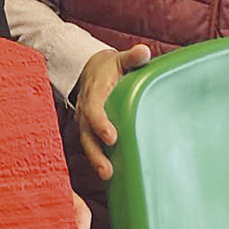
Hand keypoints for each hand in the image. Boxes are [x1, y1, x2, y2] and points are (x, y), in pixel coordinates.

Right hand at [74, 44, 150, 179]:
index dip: (100, 124)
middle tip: (107, 171)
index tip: (112, 138)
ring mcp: (84, 122)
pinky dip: (97, 160)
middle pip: (87, 135)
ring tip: (108, 177)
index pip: (93, 110)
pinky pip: (90, 146)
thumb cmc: (109, 67)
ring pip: (87, 144)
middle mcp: (85, 111)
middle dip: (95, 153)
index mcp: (94, 93)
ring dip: (95, 161)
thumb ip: (132, 58)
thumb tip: (144, 51)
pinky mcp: (88, 130)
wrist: (88, 69)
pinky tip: (110, 175)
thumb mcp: (119, 59)